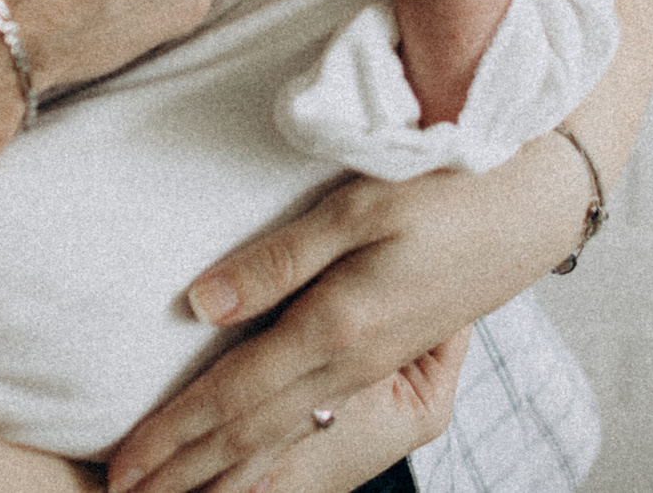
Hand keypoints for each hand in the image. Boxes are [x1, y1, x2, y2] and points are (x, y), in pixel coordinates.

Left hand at [105, 136, 582, 492]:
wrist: (528, 207)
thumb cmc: (441, 190)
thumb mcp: (356, 207)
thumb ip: (277, 258)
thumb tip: (201, 303)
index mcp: (335, 329)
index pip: (234, 394)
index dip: (174, 431)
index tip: (124, 461)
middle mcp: (351, 365)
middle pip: (250, 433)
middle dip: (185, 469)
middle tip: (125, 492)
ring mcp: (372, 371)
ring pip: (282, 440)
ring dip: (222, 472)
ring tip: (175, 490)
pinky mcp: (387, 362)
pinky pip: (312, 428)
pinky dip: (270, 458)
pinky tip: (250, 464)